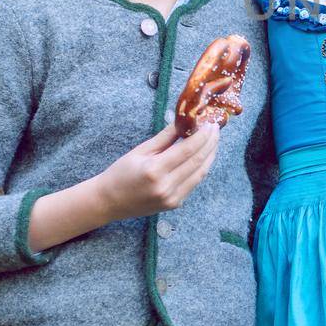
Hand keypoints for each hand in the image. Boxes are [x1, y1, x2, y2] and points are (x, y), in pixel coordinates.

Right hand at [92, 120, 219, 222]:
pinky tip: (203, 156)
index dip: (203, 135)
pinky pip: (193, 183)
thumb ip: (166, 137)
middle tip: (216, 128)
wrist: (108, 201)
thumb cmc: (121, 172)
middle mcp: (166, 186)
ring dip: (210, 155)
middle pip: (198, 161)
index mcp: (155, 170)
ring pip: (200, 174)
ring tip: (213, 140)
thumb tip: (185, 121)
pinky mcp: (175, 204)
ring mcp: (172, 198)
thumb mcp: (141, 150)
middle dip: (211, 143)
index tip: (211, 123)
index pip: (188, 149)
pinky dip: (201, 168)